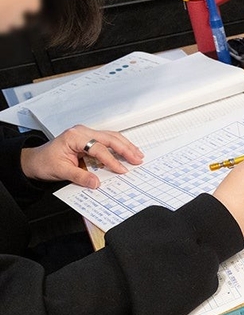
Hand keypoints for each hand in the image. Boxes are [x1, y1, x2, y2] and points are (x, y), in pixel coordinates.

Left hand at [20, 125, 143, 188]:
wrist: (35, 160)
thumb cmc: (44, 162)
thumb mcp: (61, 171)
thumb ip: (80, 177)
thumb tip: (97, 182)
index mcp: (74, 137)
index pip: (99, 148)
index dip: (112, 160)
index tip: (122, 170)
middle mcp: (82, 132)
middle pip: (110, 138)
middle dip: (126, 149)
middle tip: (137, 159)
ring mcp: (86, 134)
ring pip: (112, 136)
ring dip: (126, 146)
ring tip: (137, 155)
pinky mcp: (89, 138)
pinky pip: (108, 139)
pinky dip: (119, 146)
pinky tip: (127, 151)